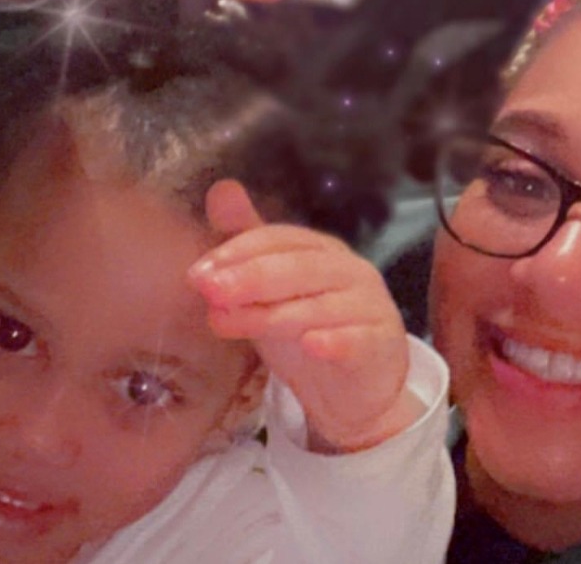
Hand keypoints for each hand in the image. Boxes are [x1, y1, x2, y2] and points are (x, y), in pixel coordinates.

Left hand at [189, 180, 418, 452]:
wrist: (356, 392)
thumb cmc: (310, 331)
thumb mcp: (272, 290)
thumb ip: (248, 245)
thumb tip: (221, 189)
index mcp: (323, 251)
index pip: (281, 239)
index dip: (240, 251)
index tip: (199, 273)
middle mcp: (351, 271)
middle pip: (301, 267)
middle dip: (251, 277)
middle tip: (210, 290)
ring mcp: (371, 307)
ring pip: (322, 306)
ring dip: (273, 314)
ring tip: (230, 324)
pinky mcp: (381, 344)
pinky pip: (359, 340)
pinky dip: (335, 341)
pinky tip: (311, 345)